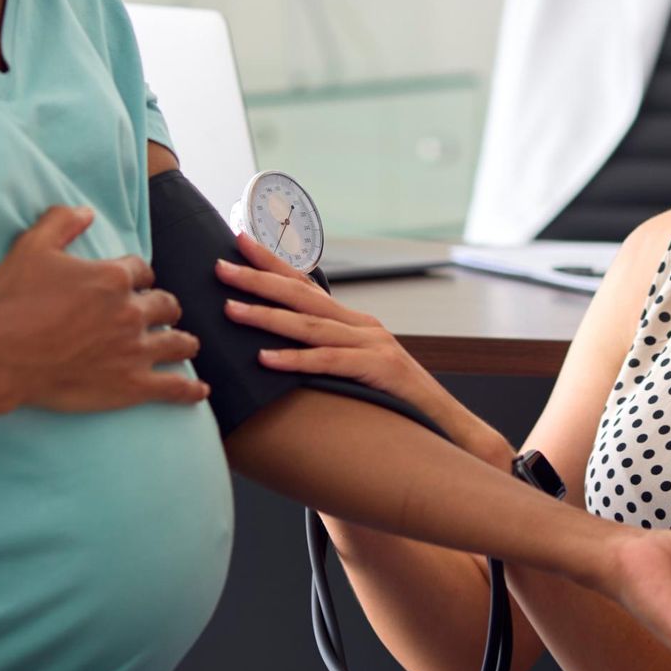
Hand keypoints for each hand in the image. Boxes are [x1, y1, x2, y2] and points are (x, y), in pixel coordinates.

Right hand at [0, 205, 208, 412]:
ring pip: (177, 343)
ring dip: (183, 341)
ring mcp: (135, 350)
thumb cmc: (12, 302)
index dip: (140, 276)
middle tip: (161, 314)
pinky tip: (200, 390)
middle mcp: (131, 312)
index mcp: (113, 278)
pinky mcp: (131, 385)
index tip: (137, 283)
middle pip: (166, 306)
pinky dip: (190, 389)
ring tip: (186, 344)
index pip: (142, 271)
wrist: (1, 355)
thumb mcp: (31, 247)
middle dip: (164, 308)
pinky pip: (173, 387)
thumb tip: (86, 211)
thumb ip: (61, 222)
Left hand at [217, 233, 513, 467]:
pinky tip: (266, 358)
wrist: (449, 427)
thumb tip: (282, 357)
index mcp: (356, 324)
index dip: (273, 263)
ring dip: (267, 316)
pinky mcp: (379, 370)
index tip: (239, 242)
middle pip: (303, 296)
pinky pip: (329, 363)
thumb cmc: (398, 404)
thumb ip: (328, 359)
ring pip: (310, 326)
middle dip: (259, 278)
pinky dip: (296, 360)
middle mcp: (364, 327)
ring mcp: (374, 345)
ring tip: (231, 310)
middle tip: (220, 266)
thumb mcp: (358, 373)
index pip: (308, 286)